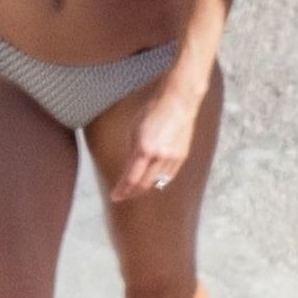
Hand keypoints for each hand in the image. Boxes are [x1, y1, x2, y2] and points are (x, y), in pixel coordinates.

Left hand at [111, 83, 199, 201]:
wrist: (178, 102)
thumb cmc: (153, 112)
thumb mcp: (134, 130)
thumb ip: (131, 153)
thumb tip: (127, 171)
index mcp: (144, 149)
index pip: (130, 178)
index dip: (121, 190)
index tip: (114, 195)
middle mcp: (159, 156)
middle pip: (144, 185)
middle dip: (131, 192)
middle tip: (123, 195)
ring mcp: (173, 158)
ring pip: (157, 182)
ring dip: (144, 187)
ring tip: (135, 189)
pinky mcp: (182, 157)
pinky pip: (168, 175)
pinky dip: (158, 180)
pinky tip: (151, 179)